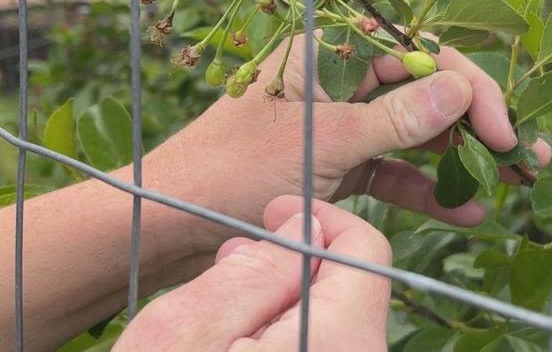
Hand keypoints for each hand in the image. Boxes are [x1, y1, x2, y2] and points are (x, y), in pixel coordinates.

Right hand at [114, 196, 391, 351]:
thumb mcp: (185, 333)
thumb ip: (254, 272)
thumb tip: (302, 225)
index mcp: (341, 345)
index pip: (367, 253)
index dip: (319, 221)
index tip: (272, 212)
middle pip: (351, 295)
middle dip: (293, 270)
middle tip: (228, 268)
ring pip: (333, 332)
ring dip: (283, 313)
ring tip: (219, 324)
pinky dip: (286, 347)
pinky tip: (233, 351)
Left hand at [156, 35, 550, 228]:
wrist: (171, 222)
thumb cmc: (233, 170)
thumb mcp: (324, 144)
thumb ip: (396, 120)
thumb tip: (462, 92)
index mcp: (328, 48)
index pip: (421, 52)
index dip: (470, 90)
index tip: (503, 134)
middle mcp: (338, 76)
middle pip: (425, 89)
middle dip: (477, 123)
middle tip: (525, 159)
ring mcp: (339, 120)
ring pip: (414, 130)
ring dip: (459, 157)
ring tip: (510, 185)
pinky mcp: (336, 161)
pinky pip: (391, 167)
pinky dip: (424, 186)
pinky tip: (463, 209)